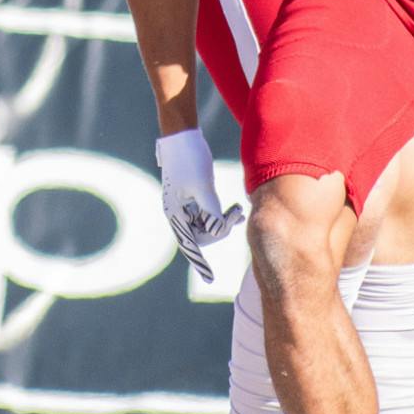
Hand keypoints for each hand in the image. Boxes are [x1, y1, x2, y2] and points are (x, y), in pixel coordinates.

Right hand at [155, 129, 244, 281]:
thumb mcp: (203, 186)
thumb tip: (218, 230)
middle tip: (236, 216)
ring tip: (238, 210)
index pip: (189, 244)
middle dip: (219, 231)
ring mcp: (185, 204)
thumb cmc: (190, 159)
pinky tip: (234, 210)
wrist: (182, 136)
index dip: (200, 262)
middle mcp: (177, 211)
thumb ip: (210, 210)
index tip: (210, 278)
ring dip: (222, 222)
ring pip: (206, 224)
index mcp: (175, 212)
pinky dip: (220, 214)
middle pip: (200, 235)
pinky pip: (207, 213)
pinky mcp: (193, 196)